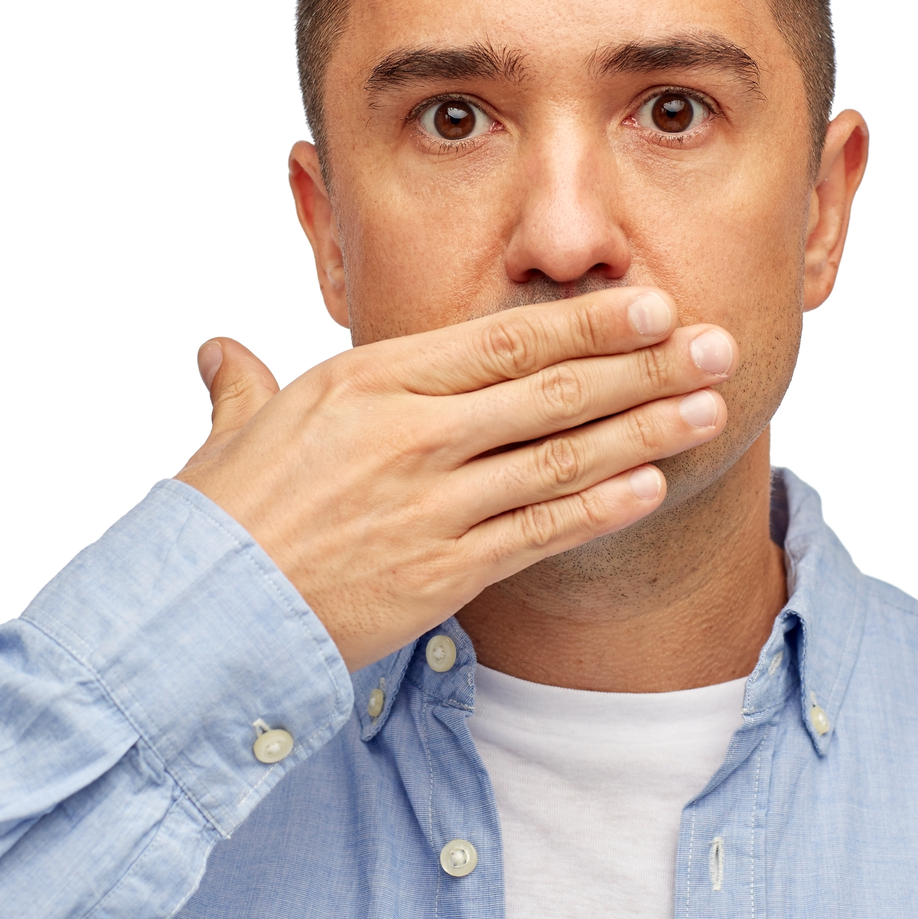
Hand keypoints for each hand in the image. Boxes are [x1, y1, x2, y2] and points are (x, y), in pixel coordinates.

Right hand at [174, 287, 736, 669]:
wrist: (200, 615)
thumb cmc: (218, 518)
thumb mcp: (236, 432)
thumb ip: (247, 385)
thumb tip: (220, 351)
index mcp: (371, 381)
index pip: (502, 339)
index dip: (587, 321)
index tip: (652, 304)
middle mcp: (411, 434)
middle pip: (551, 390)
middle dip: (645, 366)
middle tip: (717, 343)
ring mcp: (431, 505)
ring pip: (559, 458)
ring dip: (643, 431)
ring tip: (711, 408)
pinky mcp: (442, 572)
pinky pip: (537, 534)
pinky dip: (599, 509)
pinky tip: (652, 486)